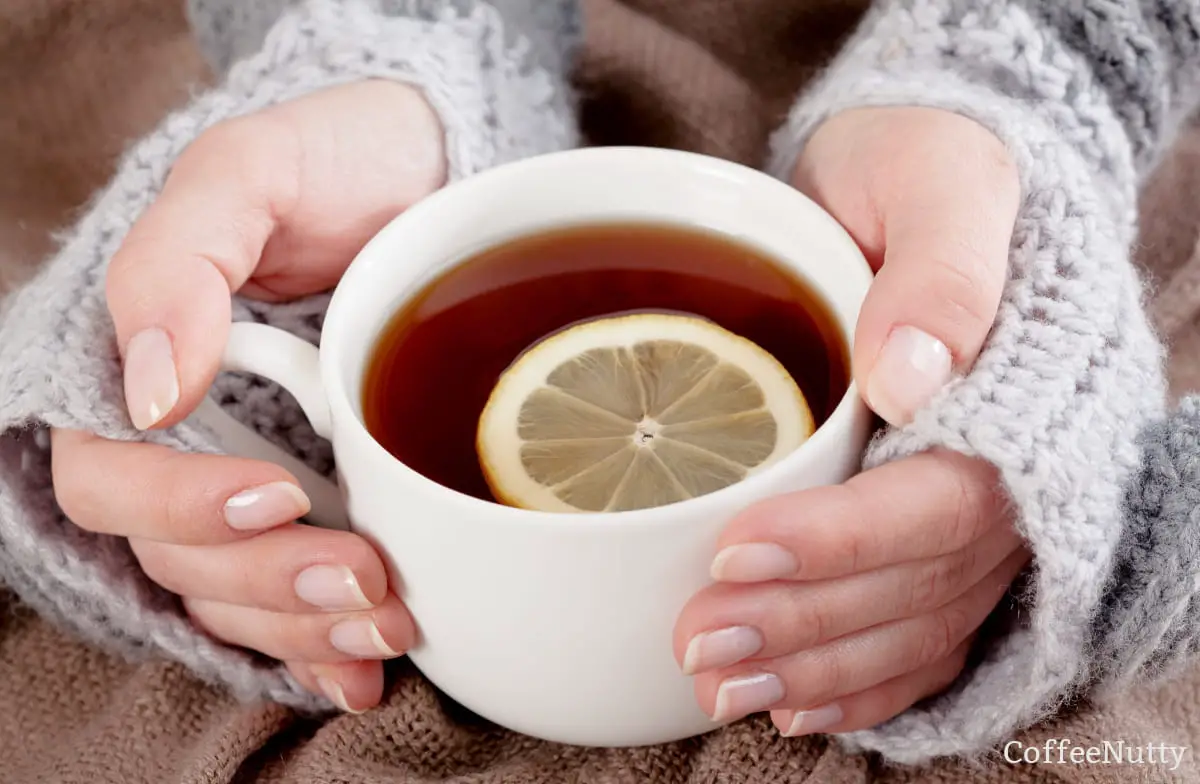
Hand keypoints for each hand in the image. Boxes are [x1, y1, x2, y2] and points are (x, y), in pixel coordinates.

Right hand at [51, 80, 446, 711]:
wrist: (424, 176)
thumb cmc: (331, 160)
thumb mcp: (249, 172)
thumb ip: (177, 260)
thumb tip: (148, 388)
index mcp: (137, 366)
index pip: (108, 474)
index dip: (178, 506)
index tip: (273, 494)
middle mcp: (183, 438)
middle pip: (178, 556)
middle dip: (267, 584)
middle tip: (366, 577)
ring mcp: (247, 476)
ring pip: (235, 595)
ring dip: (303, 627)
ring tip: (388, 620)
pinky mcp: (313, 503)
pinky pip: (288, 601)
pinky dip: (321, 646)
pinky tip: (364, 668)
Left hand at [675, 107, 1028, 734]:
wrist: (918, 177)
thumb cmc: (921, 164)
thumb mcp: (931, 178)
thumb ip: (941, 267)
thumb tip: (915, 375)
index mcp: (1019, 395)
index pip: (939, 499)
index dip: (842, 541)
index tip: (735, 549)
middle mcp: (1011, 471)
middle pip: (917, 582)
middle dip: (803, 623)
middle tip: (698, 643)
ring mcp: (977, 510)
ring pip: (913, 622)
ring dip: (816, 668)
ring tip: (719, 686)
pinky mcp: (934, 527)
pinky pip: (921, 630)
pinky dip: (860, 681)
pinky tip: (792, 702)